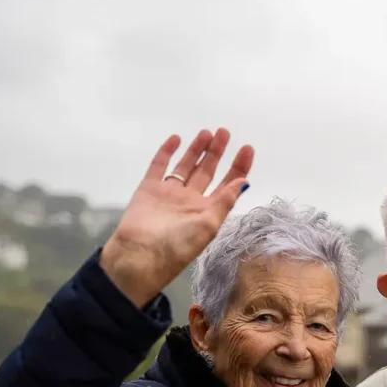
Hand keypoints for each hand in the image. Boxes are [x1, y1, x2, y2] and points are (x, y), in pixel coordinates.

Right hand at [100, 129, 253, 307]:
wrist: (140, 254)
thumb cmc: (178, 245)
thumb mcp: (209, 225)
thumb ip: (225, 201)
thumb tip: (244, 183)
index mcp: (208, 212)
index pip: (228, 185)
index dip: (238, 167)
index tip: (247, 148)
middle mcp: (190, 202)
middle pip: (208, 172)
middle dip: (217, 153)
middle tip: (225, 132)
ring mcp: (169, 194)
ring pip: (186, 166)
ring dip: (196, 150)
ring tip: (207, 133)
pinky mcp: (149, 189)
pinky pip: (159, 166)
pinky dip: (167, 152)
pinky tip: (177, 139)